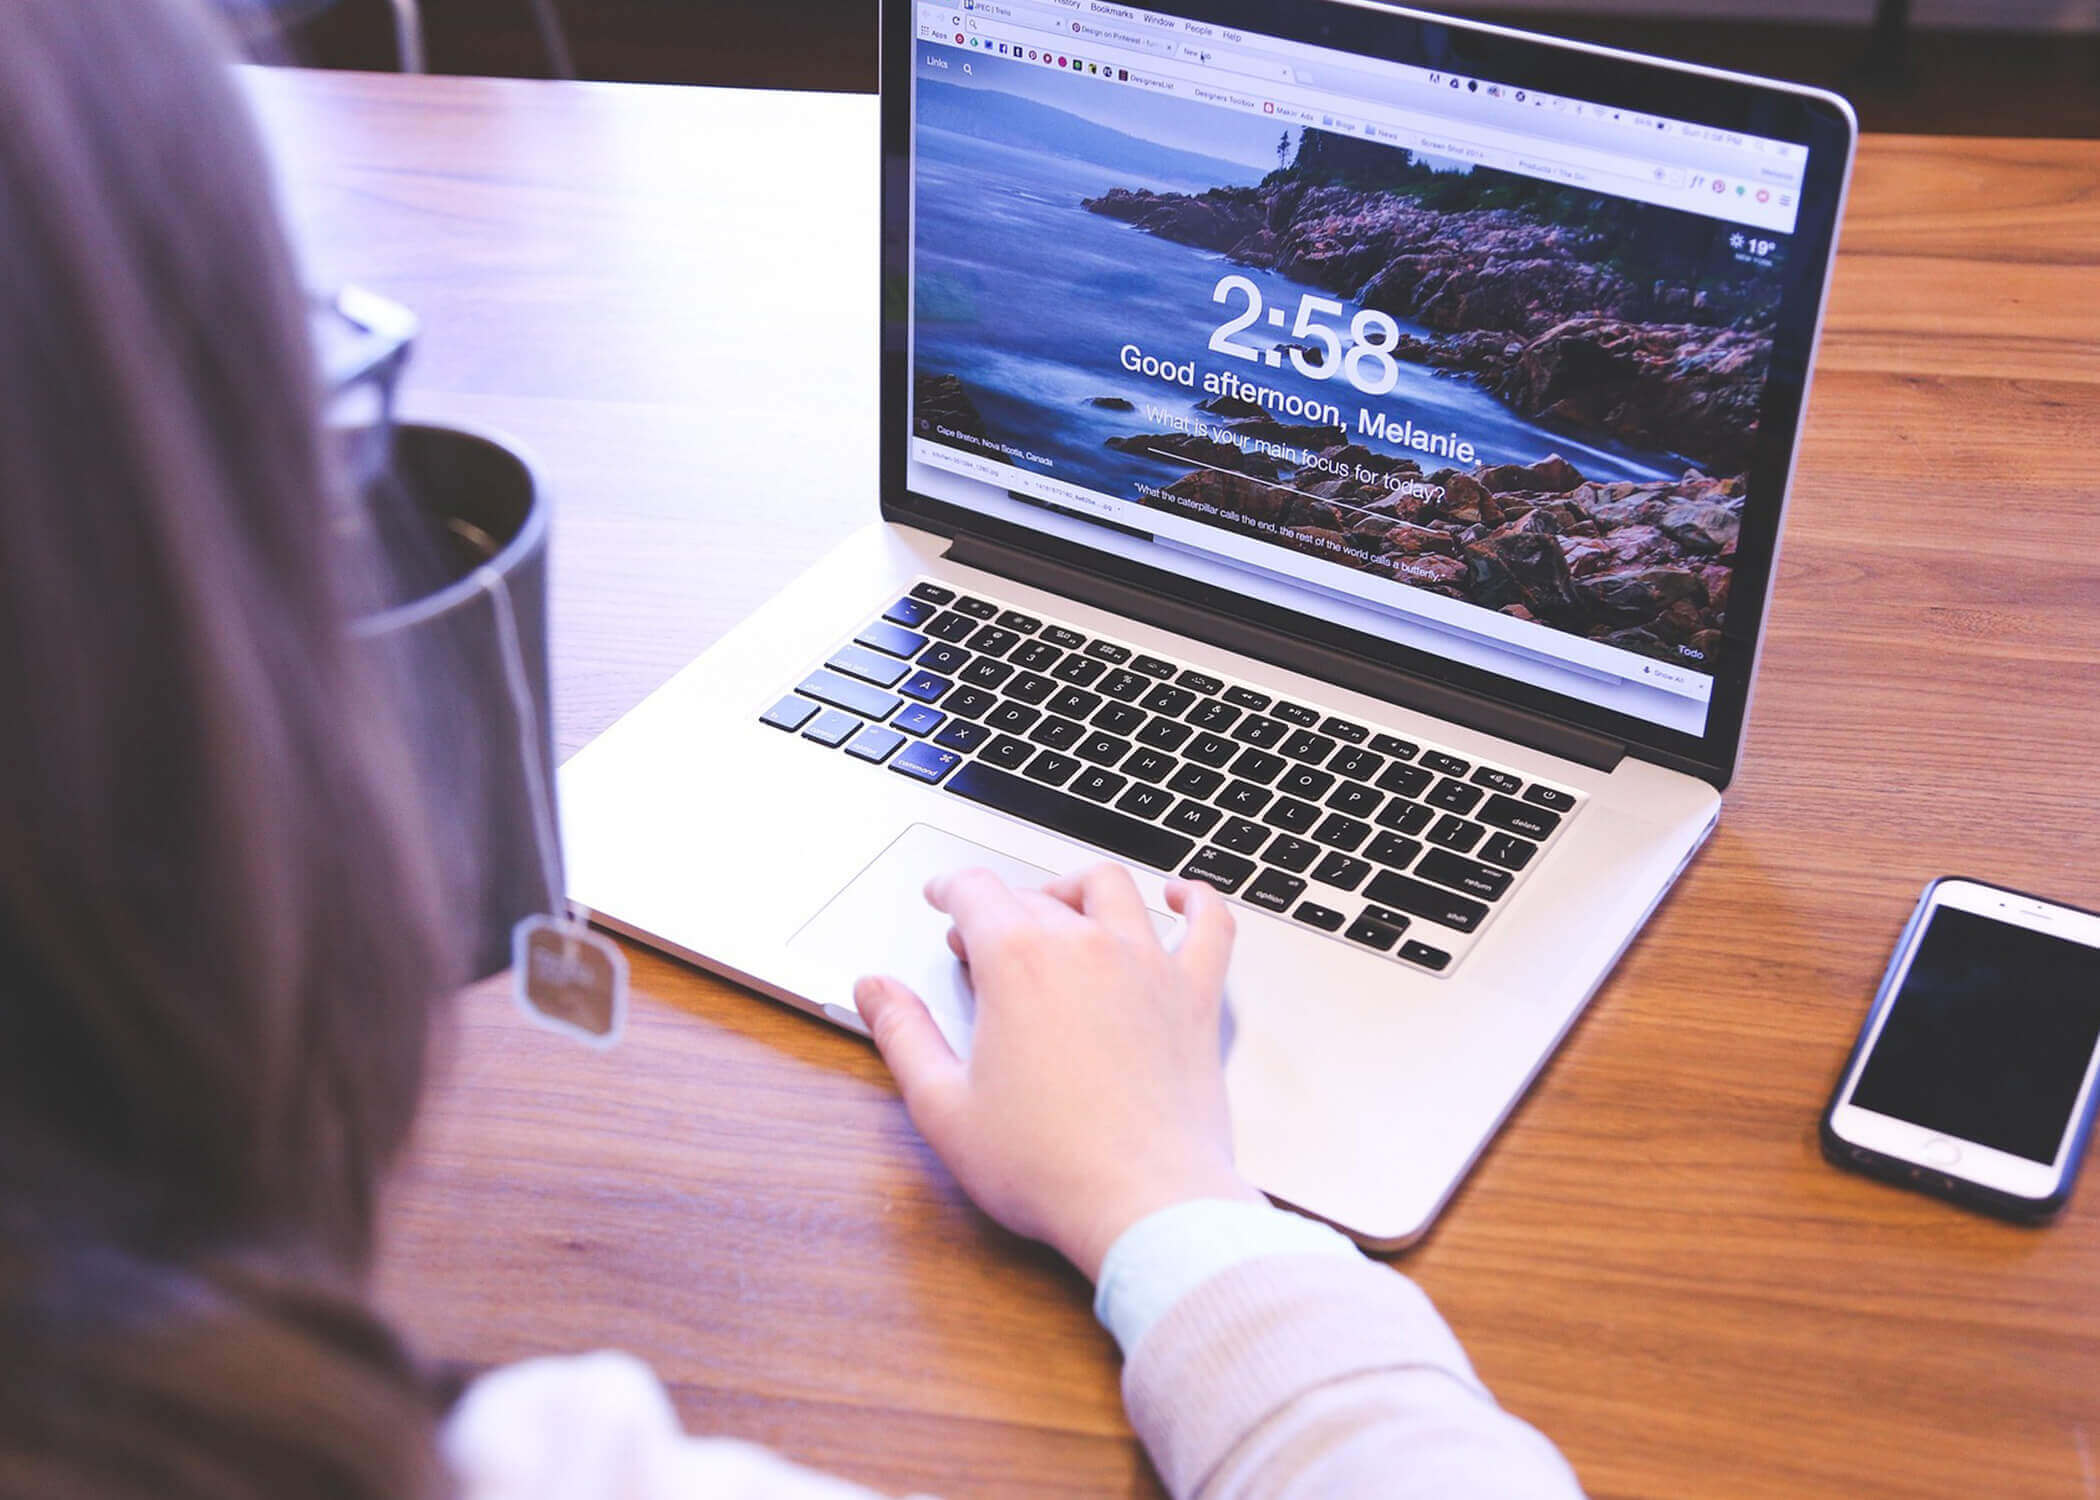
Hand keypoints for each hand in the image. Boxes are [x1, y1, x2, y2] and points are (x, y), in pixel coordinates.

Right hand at [853, 863, 1262, 1281]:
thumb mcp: (944, 1107)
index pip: (976, 891)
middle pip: (1036, 895)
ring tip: (1060, 906)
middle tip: (983, 941)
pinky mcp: (1195, 997)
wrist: (1144, 1204)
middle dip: (1001, 908)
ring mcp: (1148, 966)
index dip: (950, 888)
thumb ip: (903, 1035)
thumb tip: (875, 990)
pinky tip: (1184, 896)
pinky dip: (1198, 901)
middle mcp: (1085, 947)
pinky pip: (1211, 925)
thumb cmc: (1047, 1167)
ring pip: (1112, 890)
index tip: (943, 897)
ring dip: (1077, 888)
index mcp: (1018, 963)